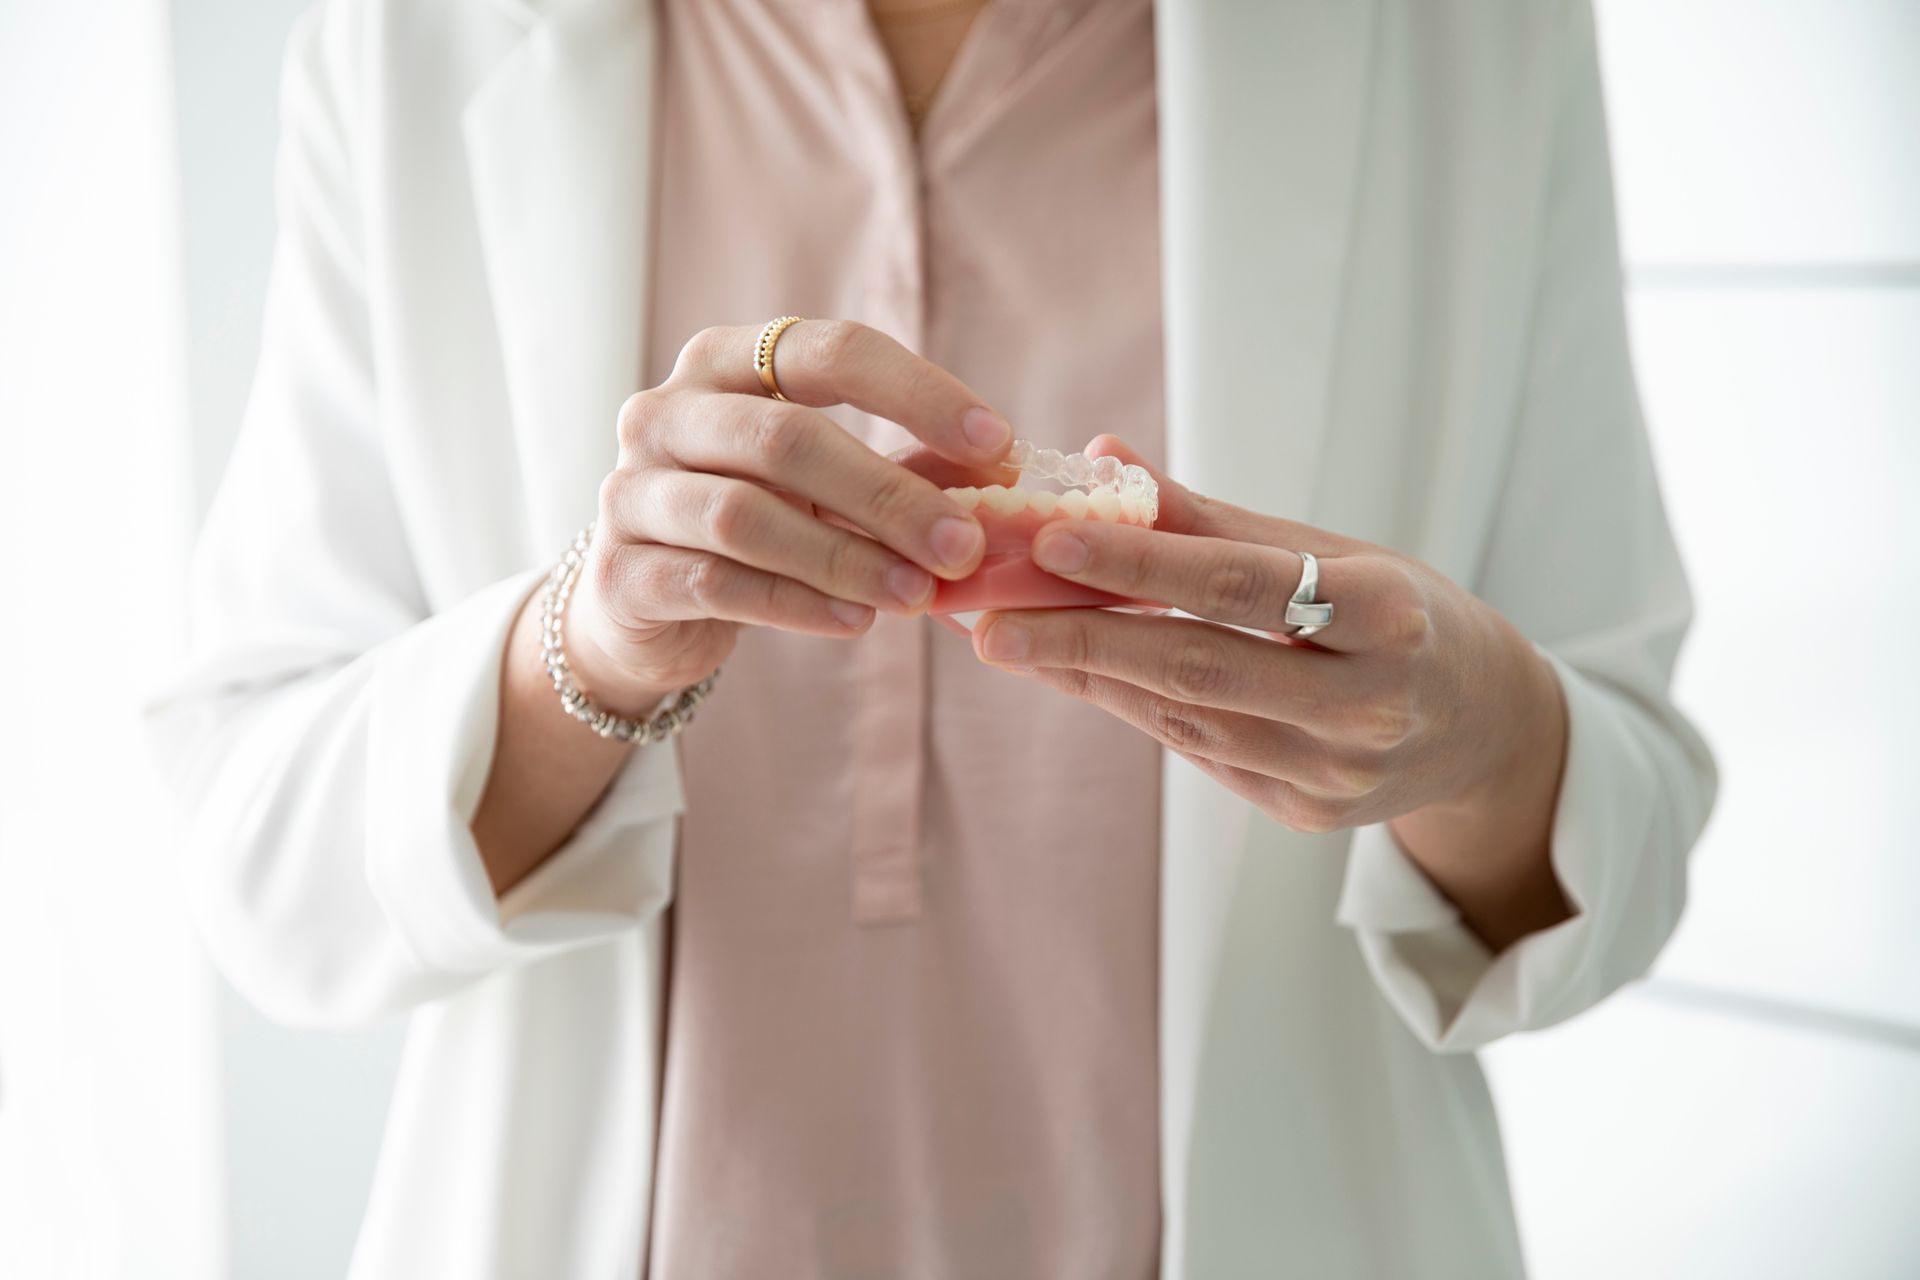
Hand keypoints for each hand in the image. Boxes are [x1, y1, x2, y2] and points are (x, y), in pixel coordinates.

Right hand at [566, 319, 1014, 714]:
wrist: (643, 604)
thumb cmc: (757, 520)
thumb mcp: (826, 484)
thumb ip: (902, 470)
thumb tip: (1004, 472)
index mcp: (725, 363)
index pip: (827, 350)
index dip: (917, 392)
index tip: (997, 442)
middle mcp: (666, 412)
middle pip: (785, 438)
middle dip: (888, 494)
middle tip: (963, 544)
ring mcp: (632, 490)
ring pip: (748, 517)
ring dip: (846, 558)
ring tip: (918, 594)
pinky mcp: (621, 570)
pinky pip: (717, 583)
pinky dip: (796, 603)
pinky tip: (858, 621)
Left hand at [970, 437, 1572, 948]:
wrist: (1486, 727)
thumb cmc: (1404, 612)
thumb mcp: (1336, 549)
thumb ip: (1215, 518)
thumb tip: (1104, 460)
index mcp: (1388, 617)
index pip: (1241, 585)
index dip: (1141, 564)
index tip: (1048, 541)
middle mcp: (1366, 706)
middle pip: (1200, 667)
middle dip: (1081, 640)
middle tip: (986, 618)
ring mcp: (1334, 773)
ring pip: (1185, 717)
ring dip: (1087, 675)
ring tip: (1009, 636)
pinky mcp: (1302, 813)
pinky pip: (1197, 752)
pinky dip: (1129, 706)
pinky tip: (1071, 673)